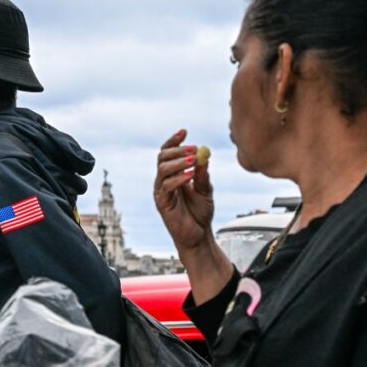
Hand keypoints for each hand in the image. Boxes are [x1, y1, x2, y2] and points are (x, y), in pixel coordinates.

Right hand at [154, 129, 213, 252]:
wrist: (199, 236)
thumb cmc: (200, 214)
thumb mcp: (205, 190)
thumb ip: (202, 174)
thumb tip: (203, 155)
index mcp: (172, 176)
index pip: (167, 153)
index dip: (174, 141)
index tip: (184, 131)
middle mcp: (163, 182)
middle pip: (162, 158)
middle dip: (177, 150)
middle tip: (193, 149)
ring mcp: (161, 192)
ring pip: (162, 169)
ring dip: (178, 162)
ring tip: (193, 161)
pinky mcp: (162, 203)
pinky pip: (166, 186)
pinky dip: (178, 178)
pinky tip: (190, 176)